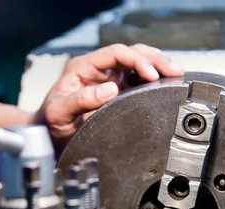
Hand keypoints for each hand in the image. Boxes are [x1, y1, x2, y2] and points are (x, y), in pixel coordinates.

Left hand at [33, 43, 183, 147]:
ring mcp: (109, 81)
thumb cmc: (49, 124)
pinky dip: (155, 81)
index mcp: (83, 68)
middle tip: (173, 71)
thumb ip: (80, 100)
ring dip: (158, 67)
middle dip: (155, 59)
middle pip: (132, 54)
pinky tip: (167, 84)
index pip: (116, 54)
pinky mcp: (118, 94)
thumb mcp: (59, 113)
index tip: (151, 74)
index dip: (136, 60)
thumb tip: (110, 90)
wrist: (48, 139)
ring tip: (176, 74)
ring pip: (139, 64)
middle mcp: (99, 71)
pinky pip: (139, 82)